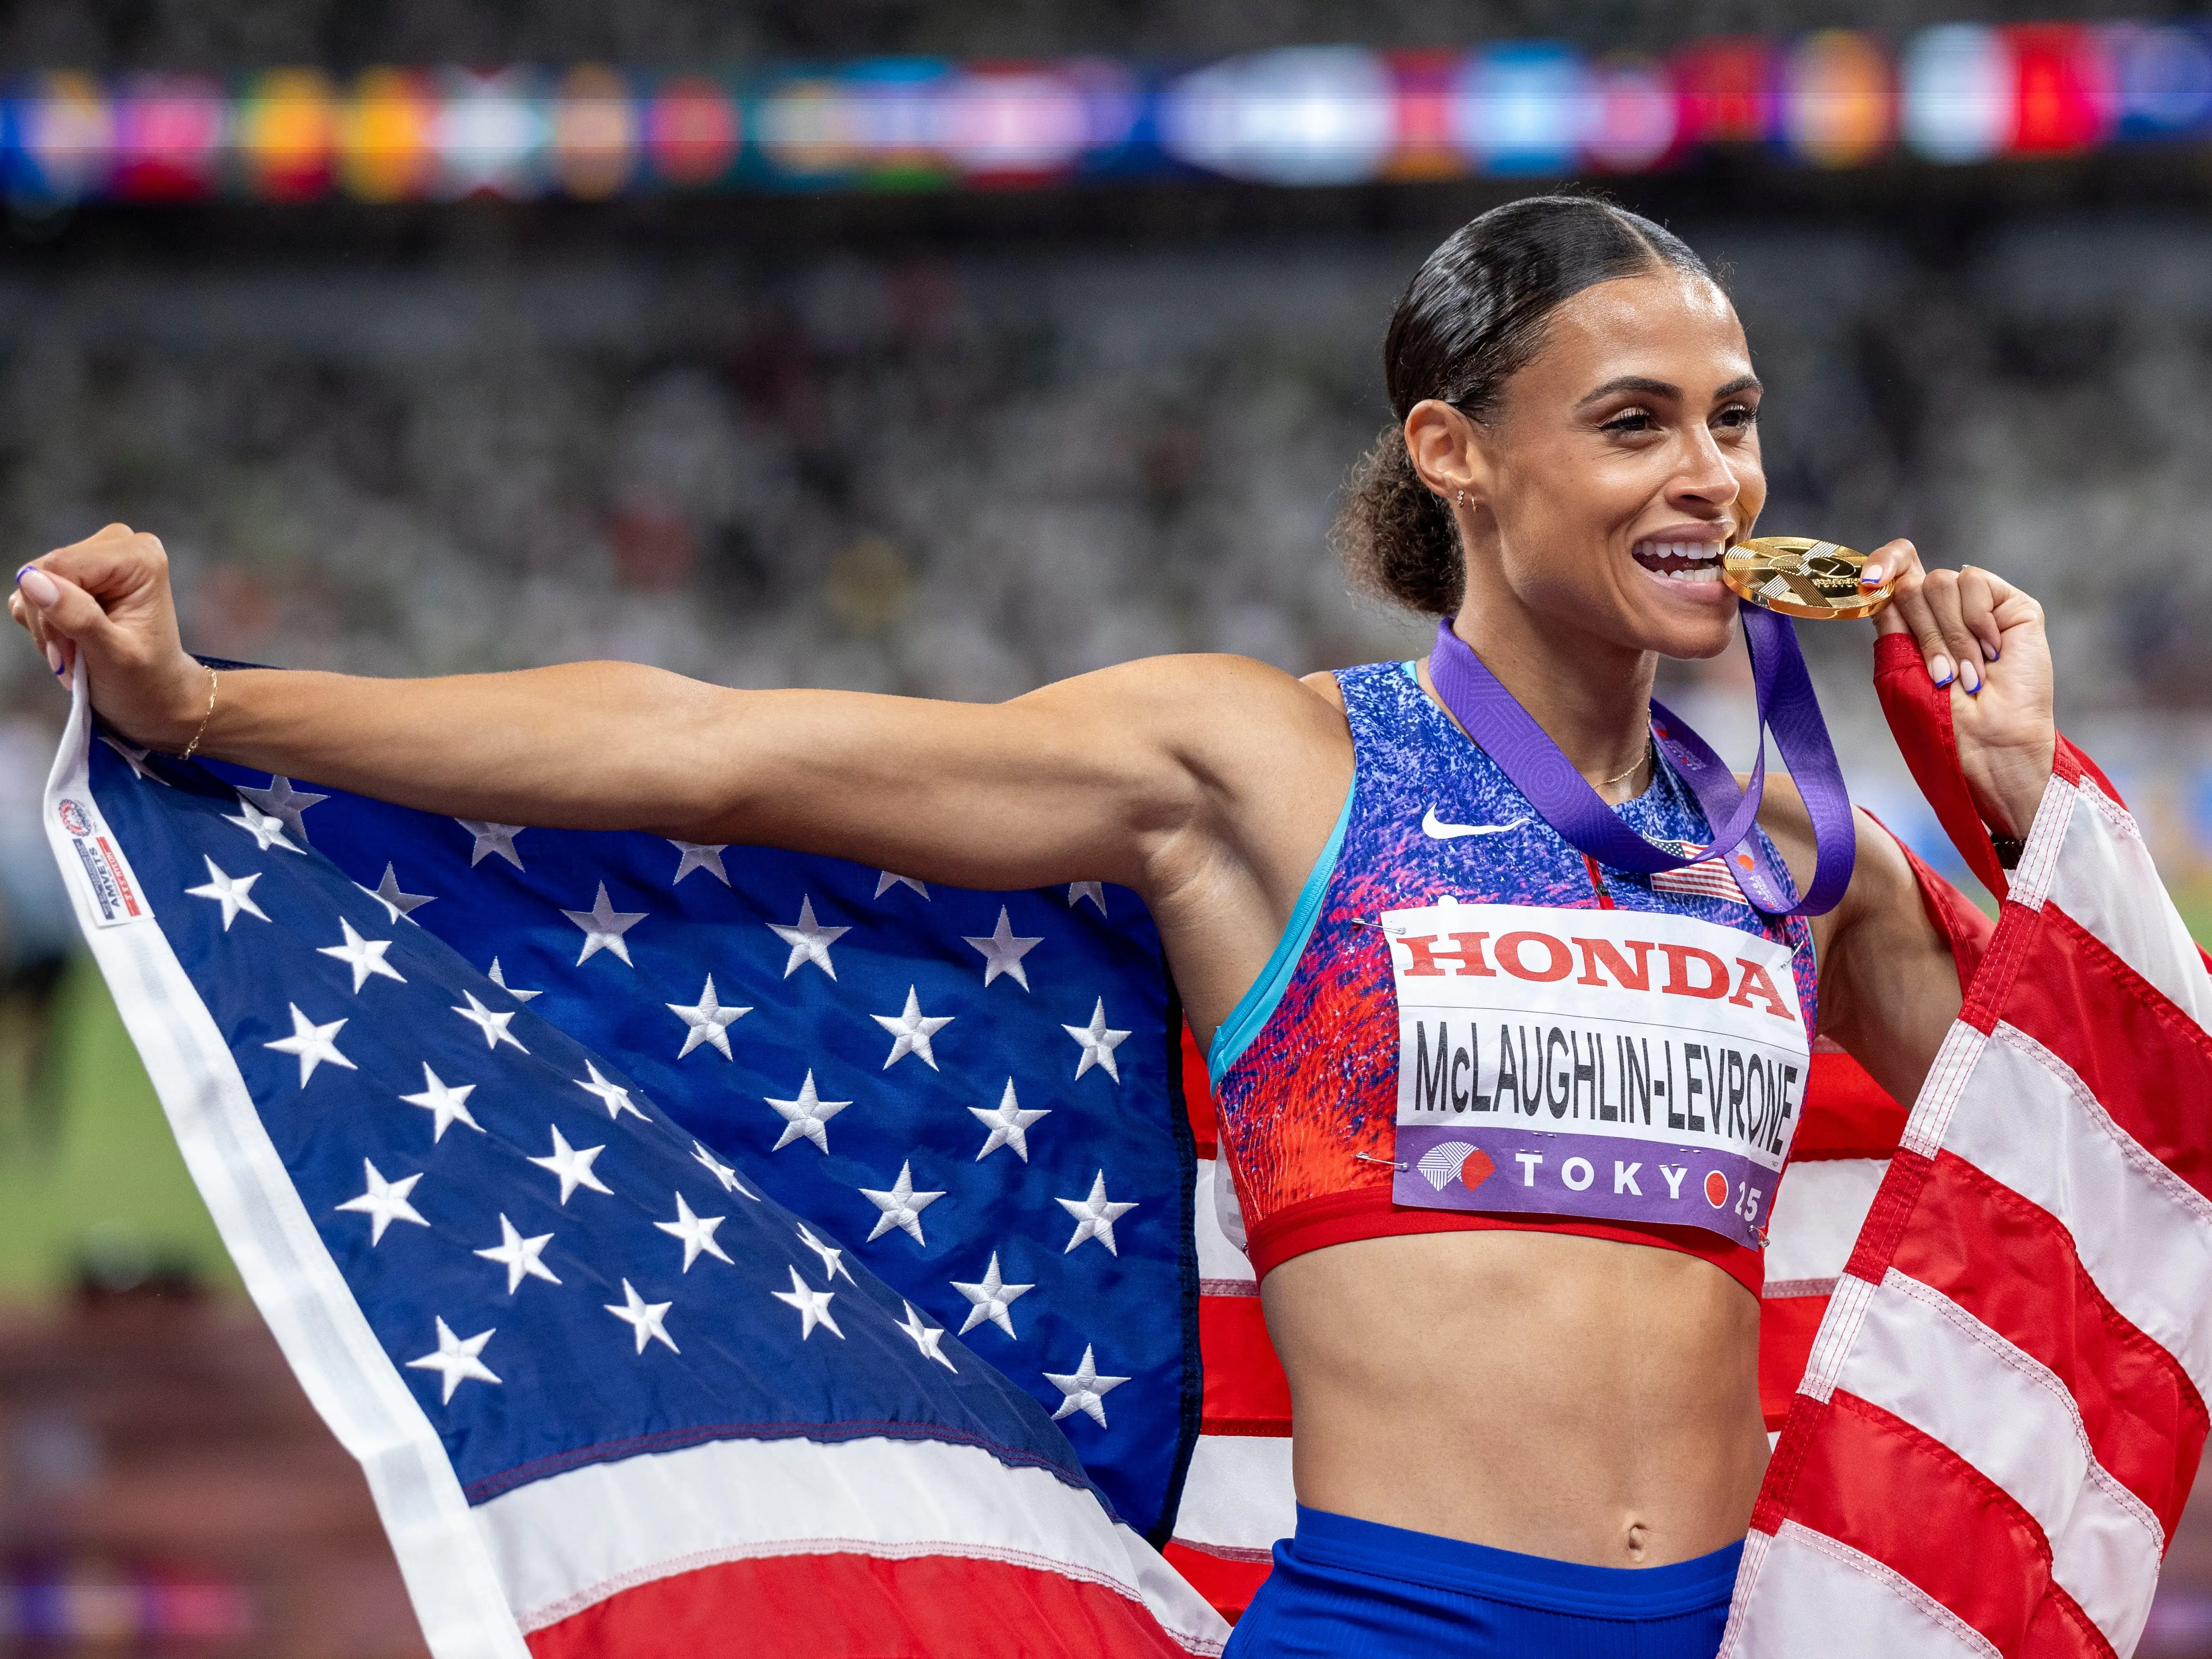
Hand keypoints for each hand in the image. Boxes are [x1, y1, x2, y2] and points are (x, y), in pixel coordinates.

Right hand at [9, 524, 209, 749]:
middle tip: (73, 658)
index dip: (52, 611)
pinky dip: (44, 623)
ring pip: (33, 583)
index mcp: (139, 557)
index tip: (71, 653)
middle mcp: (119, 545)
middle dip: (50, 622)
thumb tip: (32, 580)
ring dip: (46, 626)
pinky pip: (34, 591)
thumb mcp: (115, 655)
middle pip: (44, 571)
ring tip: (76, 653)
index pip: (59, 566)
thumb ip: (77, 616)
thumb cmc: (145, 679)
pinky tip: (70, 641)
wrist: (155, 693)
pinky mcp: (76, 572)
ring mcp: (96, 555)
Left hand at [1865, 538, 2054, 838]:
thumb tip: (1877, 580)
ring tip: (1967, 673)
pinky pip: (1976, 582)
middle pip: (1914, 583)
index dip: (1882, 563)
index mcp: (1914, 622)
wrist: (1987, 740)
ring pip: (1941, 582)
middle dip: (1922, 631)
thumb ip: (1890, 620)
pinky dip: (1976, 621)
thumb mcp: (1898, 667)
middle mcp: (1945, 609)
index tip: (1870, 581)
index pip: (1898, 568)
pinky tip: (1991, 653)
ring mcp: (1979, 605)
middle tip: (1941, 673)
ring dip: (1949, 635)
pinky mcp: (2011, 604)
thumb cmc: (1940, 719)